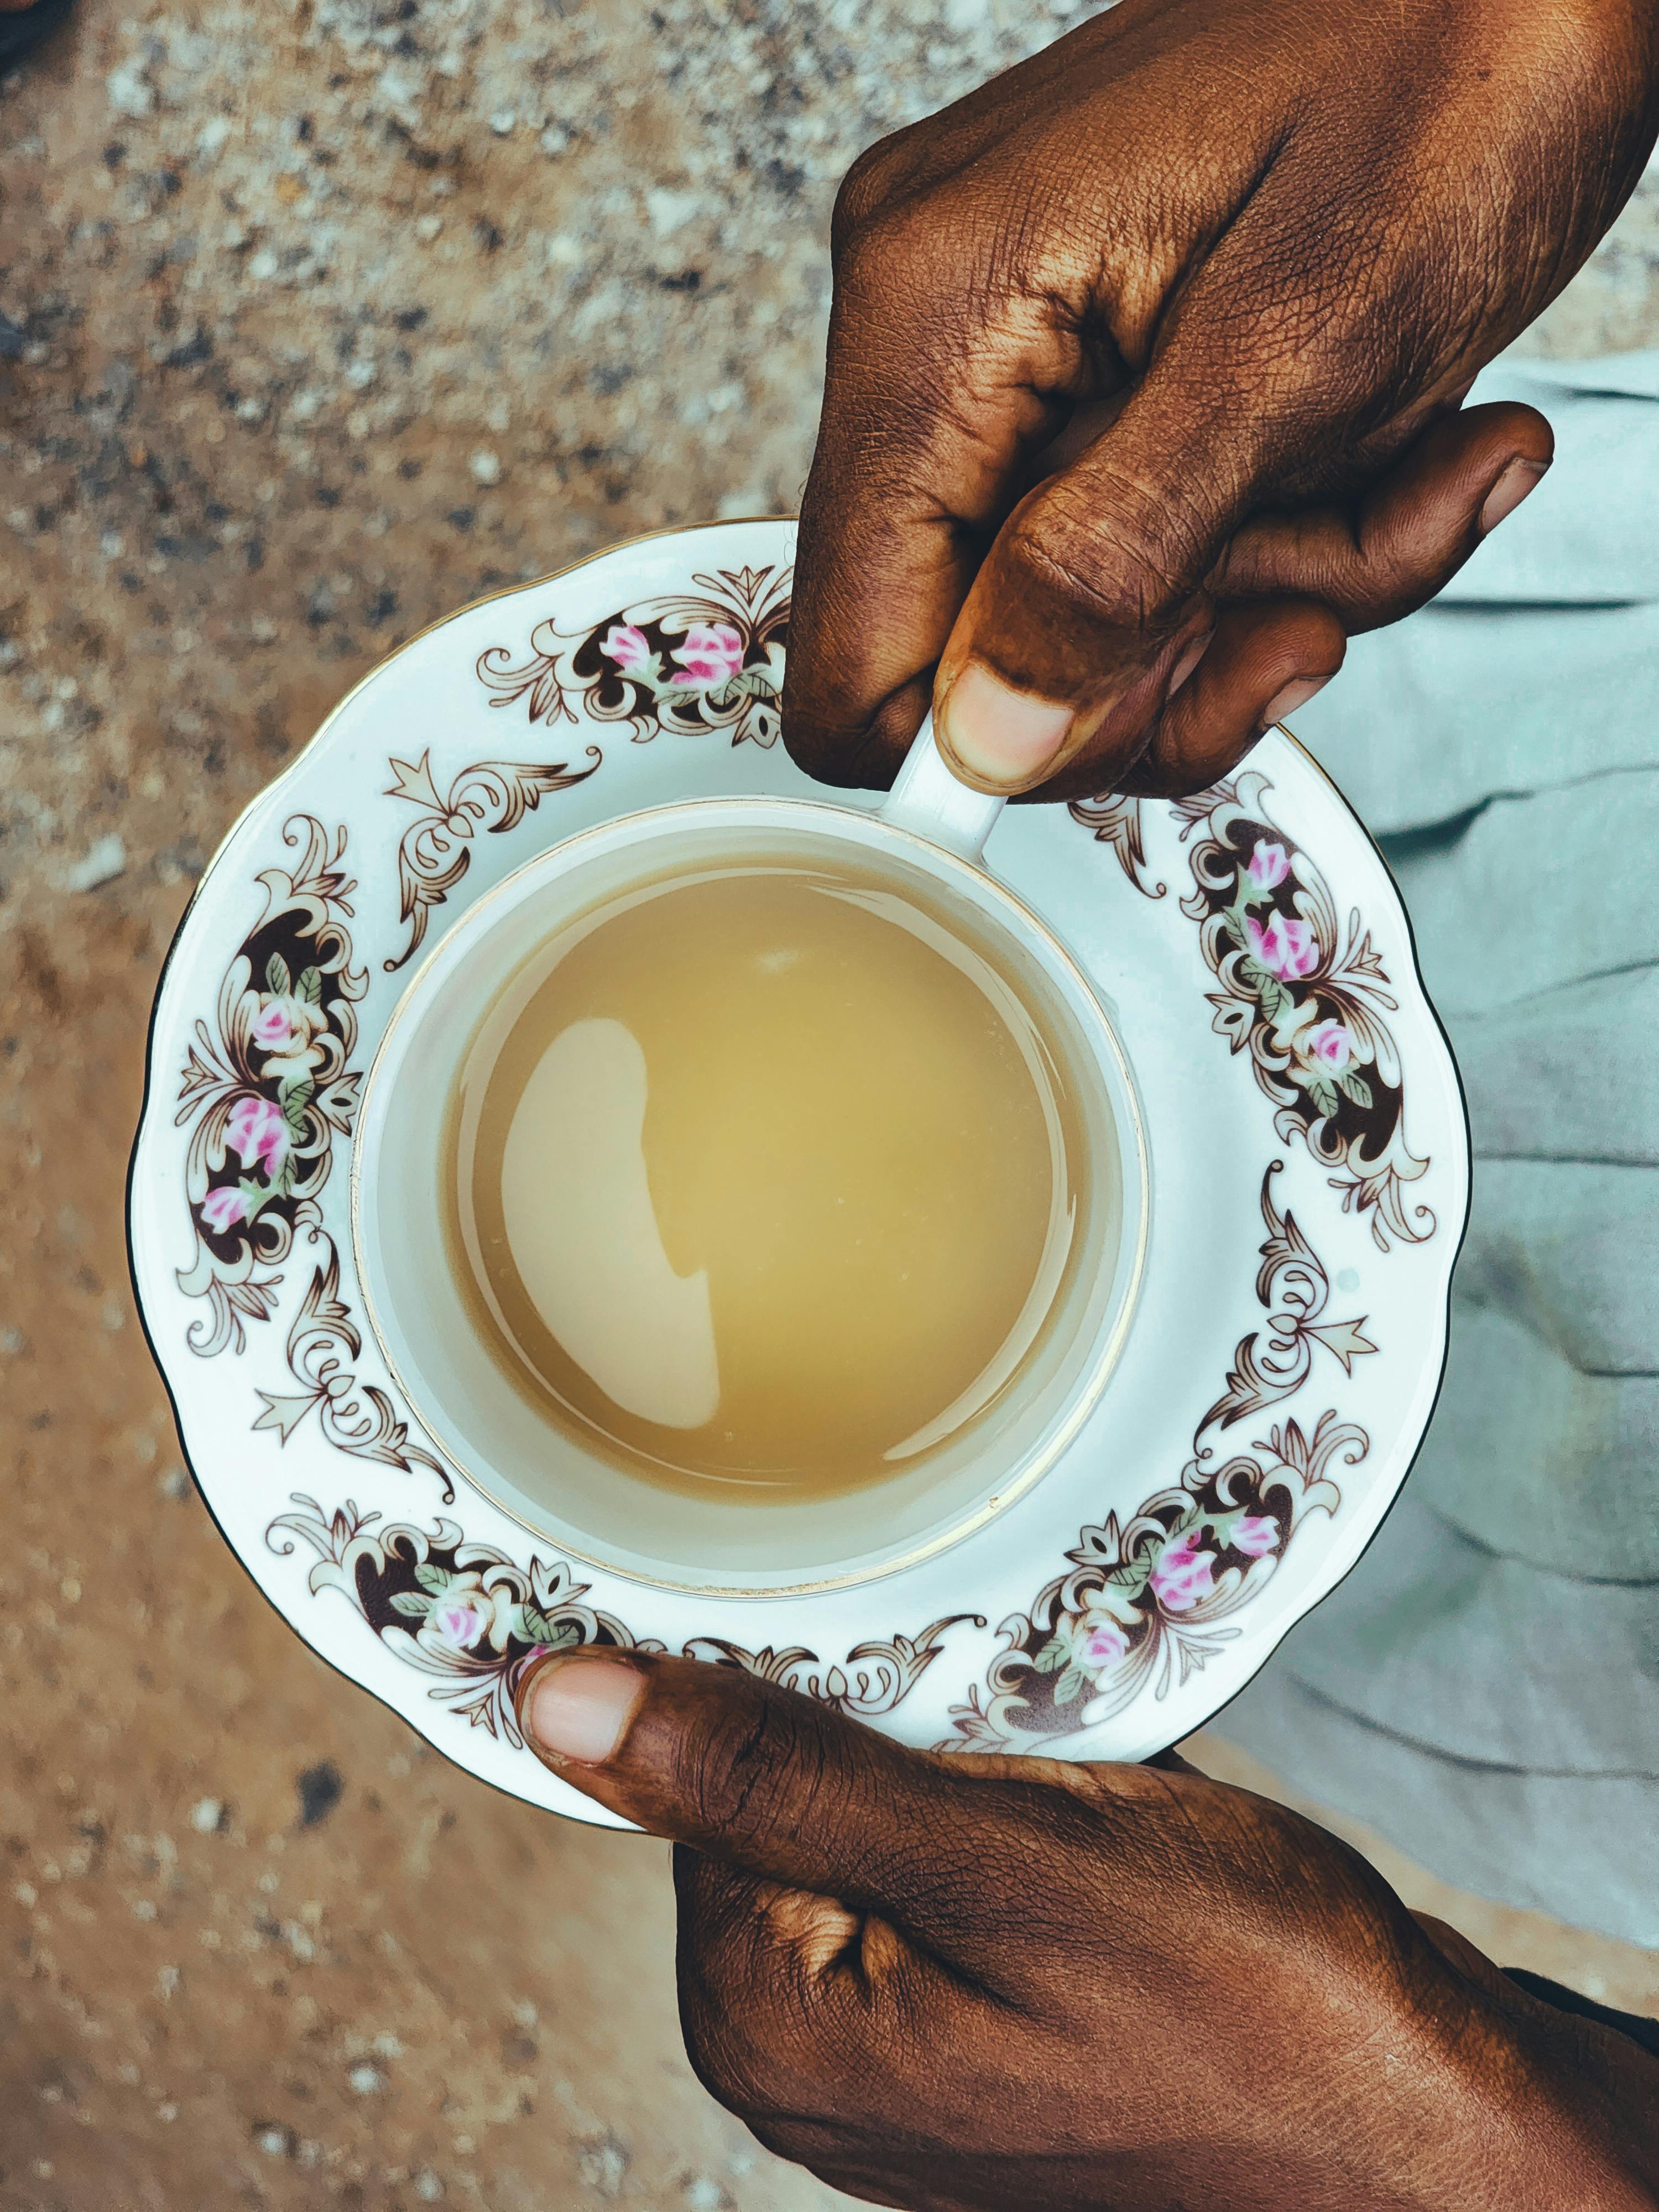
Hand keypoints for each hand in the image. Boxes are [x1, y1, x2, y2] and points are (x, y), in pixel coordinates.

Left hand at [517, 1652, 1658, 2210]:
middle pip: (781, 1786)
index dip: (799, 1674)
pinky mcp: (978, 2033)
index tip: (897, 1643)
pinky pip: (949, 1869)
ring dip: (967, 1759)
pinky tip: (1095, 1823)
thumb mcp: (1004, 1865)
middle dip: (895, 1720)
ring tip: (1075, 1784)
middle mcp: (803, 2052)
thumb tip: (557, 1698)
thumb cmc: (1248, 2009)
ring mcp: (894, 2053)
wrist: (1427, 2141)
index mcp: (764, 2012)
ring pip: (874, 1814)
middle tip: (1015, 1727)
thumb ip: (774, 1776)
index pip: (696, 1765)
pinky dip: (1009, 1811)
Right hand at [783, 0, 1658, 803]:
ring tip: (1404, 480)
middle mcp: (932, 323)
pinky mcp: (1080, 349)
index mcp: (936, 311)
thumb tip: (986, 738)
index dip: (994, 739)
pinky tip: (1397, 451)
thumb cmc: (1453, 71)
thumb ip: (1117, 563)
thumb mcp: (1299, 352)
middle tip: (1319, 592)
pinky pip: (1149, 532)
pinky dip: (1287, 534)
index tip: (1155, 712)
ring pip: (1092, 609)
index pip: (854, 648)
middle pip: (984, 652)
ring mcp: (1003, 336)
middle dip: (1181, 656)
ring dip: (1270, 592)